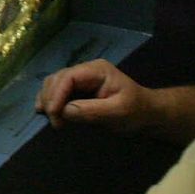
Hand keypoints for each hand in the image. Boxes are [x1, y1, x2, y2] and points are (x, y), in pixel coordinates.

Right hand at [35, 58, 154, 130]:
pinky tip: (48, 112)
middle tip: (55, 123)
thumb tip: (64, 111)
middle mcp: (85, 70)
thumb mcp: (118, 112)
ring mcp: (80, 79)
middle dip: (51, 99)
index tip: (54, 115)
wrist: (146, 114)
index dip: (56, 94)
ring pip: (54, 83)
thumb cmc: (135, 112)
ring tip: (51, 119)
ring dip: (48, 100)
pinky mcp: (77, 89)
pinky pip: (57, 91)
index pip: (68, 77)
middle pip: (57, 79)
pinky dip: (50, 101)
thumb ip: (91, 111)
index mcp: (97, 70)